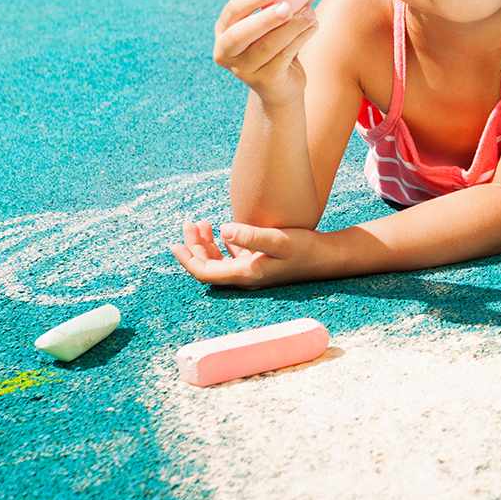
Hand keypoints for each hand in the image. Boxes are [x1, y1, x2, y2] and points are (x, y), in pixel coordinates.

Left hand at [170, 220, 318, 288]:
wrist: (326, 256)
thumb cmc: (304, 248)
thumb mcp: (278, 239)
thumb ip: (250, 235)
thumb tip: (222, 228)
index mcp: (245, 274)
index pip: (205, 273)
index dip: (187, 260)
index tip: (174, 243)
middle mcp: (245, 276)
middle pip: (208, 267)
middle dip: (194, 247)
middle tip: (190, 223)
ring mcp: (252, 270)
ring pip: (218, 261)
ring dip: (205, 245)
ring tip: (201, 223)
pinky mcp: (260, 262)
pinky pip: (232, 256)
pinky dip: (221, 244)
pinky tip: (221, 231)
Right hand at [212, 0, 317, 104]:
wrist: (280, 85)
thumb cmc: (276, 47)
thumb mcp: (275, 25)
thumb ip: (285, 6)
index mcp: (224, 31)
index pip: (232, 10)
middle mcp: (226, 52)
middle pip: (241, 33)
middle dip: (266, 18)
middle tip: (288, 7)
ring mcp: (243, 70)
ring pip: (266, 46)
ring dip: (292, 27)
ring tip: (311, 15)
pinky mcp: (263, 81)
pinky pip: (283, 57)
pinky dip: (300, 39)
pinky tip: (312, 27)